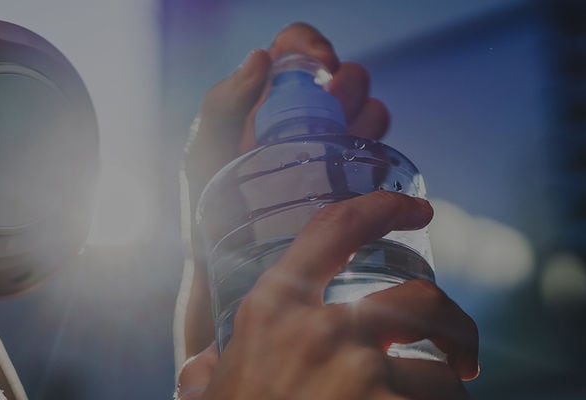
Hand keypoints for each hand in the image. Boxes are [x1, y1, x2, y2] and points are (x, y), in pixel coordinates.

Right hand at [176, 192, 478, 399]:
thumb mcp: (208, 396)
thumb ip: (209, 372)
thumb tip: (201, 369)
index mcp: (273, 311)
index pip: (333, 230)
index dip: (383, 209)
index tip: (420, 209)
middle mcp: (322, 331)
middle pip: (422, 299)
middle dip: (455, 326)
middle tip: (461, 356)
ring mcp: (361, 375)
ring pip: (442, 374)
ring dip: (449, 398)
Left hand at [177, 22, 391, 359]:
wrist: (231, 287)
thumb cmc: (208, 221)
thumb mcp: (204, 159)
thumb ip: (221, 105)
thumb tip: (261, 57)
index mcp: (263, 103)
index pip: (294, 52)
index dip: (312, 46)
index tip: (322, 65)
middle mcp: (301, 123)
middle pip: (341, 80)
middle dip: (348, 83)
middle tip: (339, 106)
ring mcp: (331, 156)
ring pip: (367, 115)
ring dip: (370, 115)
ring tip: (359, 132)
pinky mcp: (353, 192)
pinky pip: (381, 162)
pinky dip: (382, 156)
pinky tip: (371, 166)